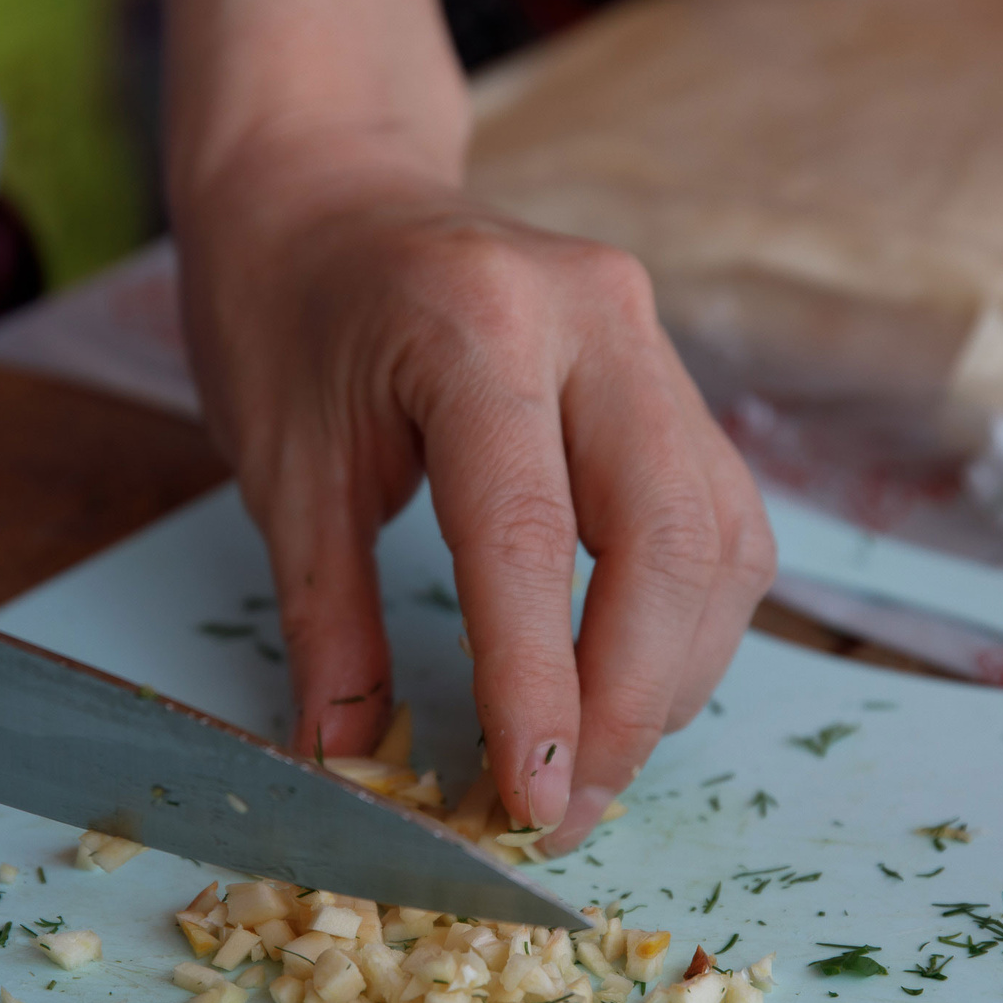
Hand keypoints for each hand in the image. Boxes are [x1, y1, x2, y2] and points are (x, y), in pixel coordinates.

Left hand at [180, 144, 775, 853]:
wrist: (325, 189)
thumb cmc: (284, 315)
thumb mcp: (282, 471)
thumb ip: (329, 623)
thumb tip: (354, 770)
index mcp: (475, 322)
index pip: (528, 532)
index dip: (541, 683)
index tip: (530, 801)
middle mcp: (595, 317)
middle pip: (669, 537)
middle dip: (629, 701)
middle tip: (564, 813)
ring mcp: (651, 339)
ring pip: (720, 538)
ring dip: (671, 676)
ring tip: (588, 768)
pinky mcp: (674, 379)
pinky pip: (719, 521)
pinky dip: (686, 624)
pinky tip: (625, 687)